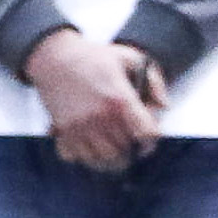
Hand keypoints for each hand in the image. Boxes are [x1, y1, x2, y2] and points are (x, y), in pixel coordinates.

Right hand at [24, 25, 163, 172]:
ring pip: (103, 160)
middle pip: (125, 151)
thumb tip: (163, 106)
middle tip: (129, 141)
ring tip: (113, 147)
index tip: (147, 138)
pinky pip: (77, 157)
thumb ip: (154, 81)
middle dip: (131, 149)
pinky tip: (91, 146)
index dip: (152, 140)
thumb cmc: (94, 57)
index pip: (146, 134)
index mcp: (120, 99)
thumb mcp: (130, 58)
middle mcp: (100, 117)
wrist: (54, 56)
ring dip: (111, 157)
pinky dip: (85, 157)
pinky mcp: (62, 131)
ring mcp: (80, 126)